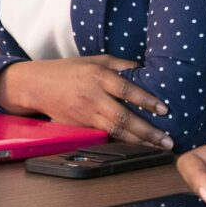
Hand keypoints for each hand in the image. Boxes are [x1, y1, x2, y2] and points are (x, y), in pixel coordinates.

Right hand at [0, 56, 170, 147]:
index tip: (164, 109)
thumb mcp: (95, 60)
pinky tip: (139, 145)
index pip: (125, 89)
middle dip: (147, 130)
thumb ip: (120, 64)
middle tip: (167, 139)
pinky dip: (124, 141)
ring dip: (139, 140)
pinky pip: (106, 134)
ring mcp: (86, 114)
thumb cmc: (69, 70)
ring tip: (159, 146)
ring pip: (116, 130)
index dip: (145, 100)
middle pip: (123, 116)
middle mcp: (93, 96)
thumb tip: (146, 69)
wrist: (38, 85)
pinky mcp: (82, 126)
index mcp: (98, 76)